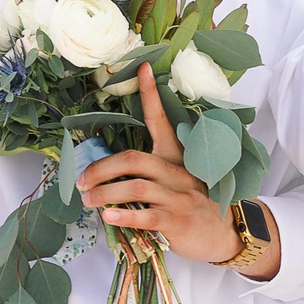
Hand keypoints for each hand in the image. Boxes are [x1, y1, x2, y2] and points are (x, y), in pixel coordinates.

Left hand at [77, 63, 269, 273]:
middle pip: (134, 160)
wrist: (221, 234)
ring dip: (105, 193)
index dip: (151, 94)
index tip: (142, 69)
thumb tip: (110, 170)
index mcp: (176, 156)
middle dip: (101, 168)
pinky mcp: (177, 221)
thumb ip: (151, 171)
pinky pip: (146, 215)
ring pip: (136, 187)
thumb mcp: (177, 180)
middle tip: (81, 181)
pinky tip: (109, 216)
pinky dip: (124, 215)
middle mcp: (178, 172)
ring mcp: (178, 196)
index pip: (161, 120)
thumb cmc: (192, 204)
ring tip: (88, 200)